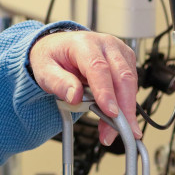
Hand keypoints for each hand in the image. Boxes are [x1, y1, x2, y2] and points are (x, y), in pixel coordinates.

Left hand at [29, 30, 140, 145]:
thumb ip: (58, 83)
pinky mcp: (126, 62)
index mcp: (83, 43)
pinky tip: (114, 120)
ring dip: (125, 111)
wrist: (57, 48)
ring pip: (131, 83)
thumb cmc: (52, 57)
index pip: (98, 67)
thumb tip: (74, 97)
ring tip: (110, 131)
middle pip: (122, 76)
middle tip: (118, 131)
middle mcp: (105, 44)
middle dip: (123, 108)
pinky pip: (131, 86)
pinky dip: (125, 105)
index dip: (106, 92)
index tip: (110, 113)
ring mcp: (118, 52)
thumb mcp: (44, 70)